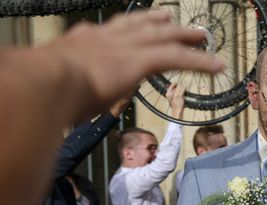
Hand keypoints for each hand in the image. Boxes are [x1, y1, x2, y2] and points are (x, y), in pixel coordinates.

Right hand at [46, 9, 223, 121]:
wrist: (42, 83)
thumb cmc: (41, 93)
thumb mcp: (56, 90)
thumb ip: (67, 96)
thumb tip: (66, 113)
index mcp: (81, 43)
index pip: (106, 33)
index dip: (122, 31)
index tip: (131, 29)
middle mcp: (104, 38)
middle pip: (139, 25)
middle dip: (159, 23)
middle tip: (173, 20)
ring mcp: (123, 46)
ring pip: (163, 37)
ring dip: (185, 37)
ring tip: (202, 37)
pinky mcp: (140, 59)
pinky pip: (178, 58)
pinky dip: (200, 62)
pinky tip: (217, 66)